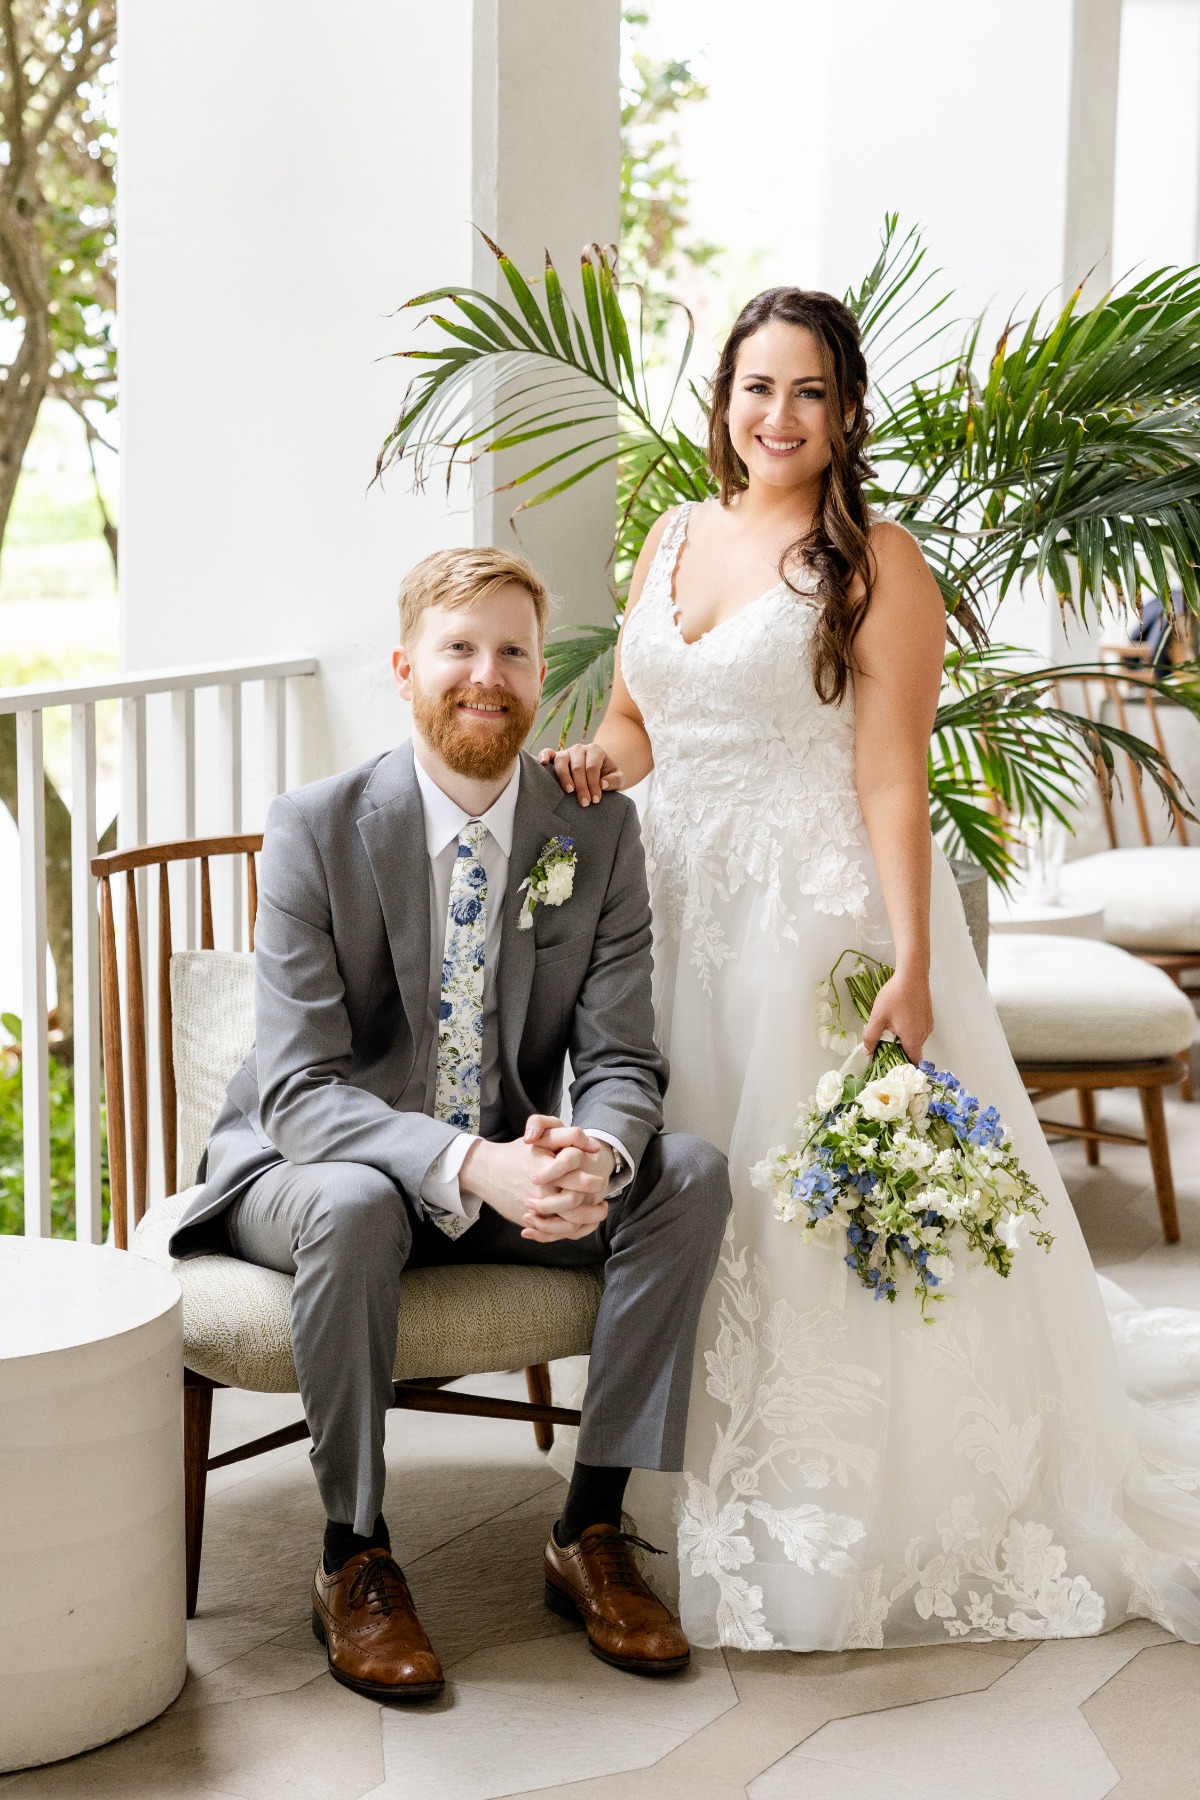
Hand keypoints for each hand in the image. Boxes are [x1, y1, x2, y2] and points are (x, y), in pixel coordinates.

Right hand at [459, 1119, 611, 1242]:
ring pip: (566, 1224)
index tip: (601, 1181)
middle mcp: (541, 1191)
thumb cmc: (518, 1152)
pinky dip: (569, 1232)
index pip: (579, 1182)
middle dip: (593, 1207)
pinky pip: (553, 1233)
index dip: (594, 1184)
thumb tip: (594, 1147)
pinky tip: (580, 1224)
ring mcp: (534, 1209)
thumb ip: (570, 1137)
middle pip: (574, 1205)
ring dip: (586, 1222)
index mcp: (547, 1170)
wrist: (486, 1170)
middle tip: (604, 1203)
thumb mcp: (542, 1137)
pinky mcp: (528, 1220)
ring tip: (596, 1215)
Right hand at [537, 742, 622, 805]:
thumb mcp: (617, 777)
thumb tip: (603, 784)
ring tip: (569, 791)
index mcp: (595, 751)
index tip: (595, 800)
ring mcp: (566, 752)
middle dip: (581, 786)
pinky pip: (548, 752)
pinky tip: (543, 763)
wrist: (598, 770)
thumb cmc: (607, 776)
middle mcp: (580, 749)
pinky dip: (544, 755)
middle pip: (577, 767)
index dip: (593, 784)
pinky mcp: (555, 756)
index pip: (592, 768)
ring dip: (564, 777)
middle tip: (584, 803)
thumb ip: (615, 780)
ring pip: (562, 761)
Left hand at [862, 970, 933, 1063]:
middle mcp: (924, 1034)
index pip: (912, 1062)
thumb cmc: (895, 995)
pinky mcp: (927, 1016)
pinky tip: (898, 1018)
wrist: (911, 975)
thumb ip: (871, 1037)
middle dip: (898, 1050)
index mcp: (913, 1039)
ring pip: (915, 1039)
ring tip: (889, 1028)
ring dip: (903, 1038)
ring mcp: (927, 1025)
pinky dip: (909, 1029)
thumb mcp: (878, 1017)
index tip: (889, 1063)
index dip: (901, 1065)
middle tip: (883, 1043)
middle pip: (913, 1051)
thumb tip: (868, 1051)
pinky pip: (918, 1029)